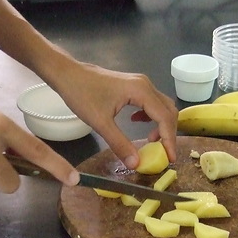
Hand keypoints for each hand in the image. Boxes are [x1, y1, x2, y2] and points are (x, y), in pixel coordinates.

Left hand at [48, 62, 177, 168]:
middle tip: (162, 152)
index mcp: (141, 91)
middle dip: (168, 133)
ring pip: (161, 106)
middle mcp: (145, 85)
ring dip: (160, 124)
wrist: (67, 74)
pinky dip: (150, 116)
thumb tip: (136, 163)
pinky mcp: (132, 85)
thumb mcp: (100, 123)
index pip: (165, 118)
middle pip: (168, 110)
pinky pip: (150, 102)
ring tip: (150, 141)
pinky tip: (137, 123)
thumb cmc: (82, 94)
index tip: (169, 158)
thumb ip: (120, 143)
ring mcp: (139, 83)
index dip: (169, 140)